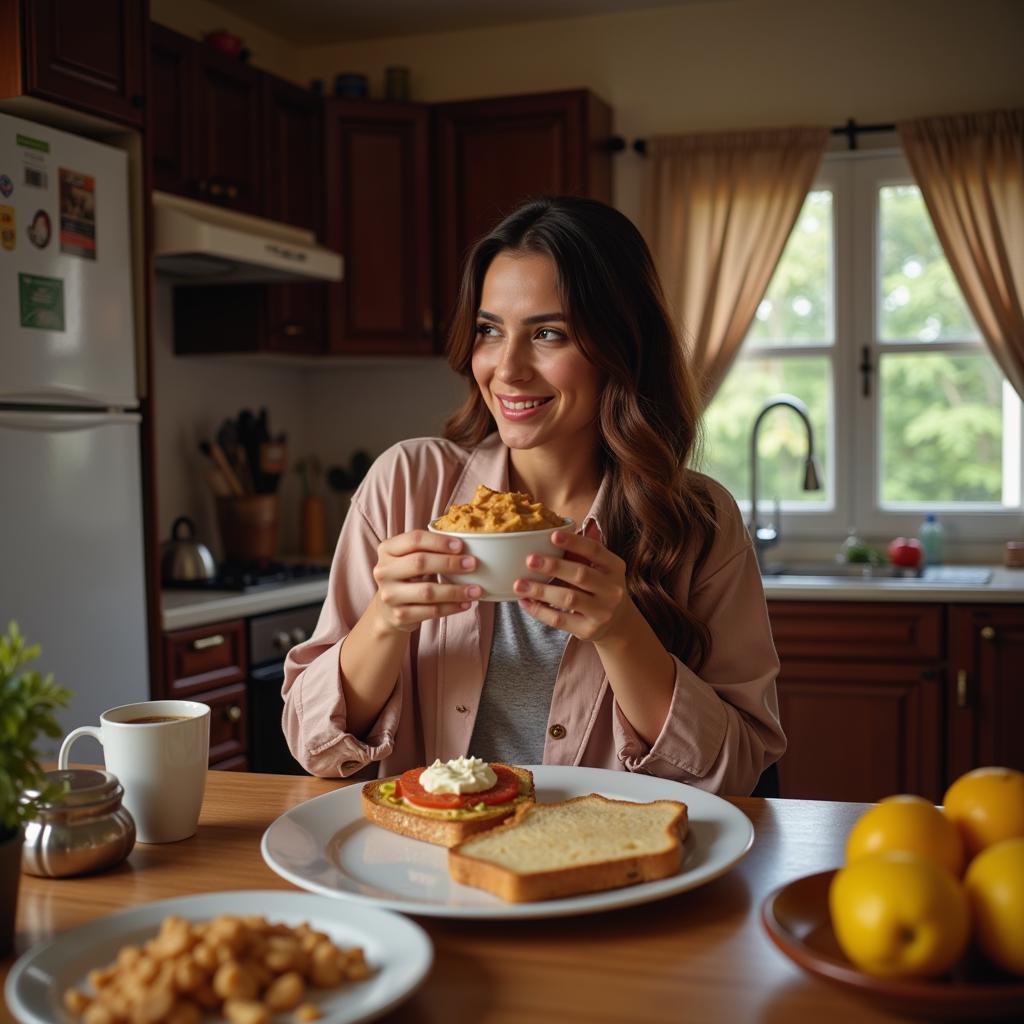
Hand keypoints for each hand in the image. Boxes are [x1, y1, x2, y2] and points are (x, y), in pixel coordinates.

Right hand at [372, 530, 480, 632]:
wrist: (388, 609)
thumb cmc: (407, 576)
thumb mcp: (410, 557)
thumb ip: (429, 548)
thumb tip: (469, 542)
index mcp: (387, 549)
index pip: (414, 539)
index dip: (439, 541)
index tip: (461, 545)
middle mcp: (384, 571)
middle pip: (420, 562)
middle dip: (450, 563)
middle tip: (472, 564)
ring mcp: (390, 595)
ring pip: (427, 591)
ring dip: (456, 590)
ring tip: (477, 590)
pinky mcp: (399, 615)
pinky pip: (431, 611)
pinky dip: (451, 607)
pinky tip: (465, 603)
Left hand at [513, 526, 630, 642]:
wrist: (616, 622)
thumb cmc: (599, 587)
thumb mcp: (599, 568)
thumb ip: (581, 554)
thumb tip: (549, 533)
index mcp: (615, 567)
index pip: (595, 551)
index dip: (574, 542)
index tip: (552, 535)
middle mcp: (613, 590)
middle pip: (581, 575)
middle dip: (553, 567)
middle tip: (529, 560)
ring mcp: (602, 612)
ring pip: (568, 599)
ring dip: (541, 591)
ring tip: (519, 584)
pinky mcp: (589, 630)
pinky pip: (560, 620)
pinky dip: (539, 611)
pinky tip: (525, 602)